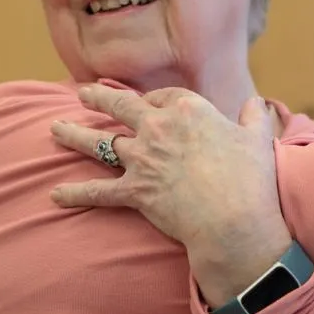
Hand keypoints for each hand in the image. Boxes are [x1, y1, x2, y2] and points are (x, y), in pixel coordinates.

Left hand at [49, 84, 290, 304]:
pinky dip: (75, 193)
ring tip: (55, 128)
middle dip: (100, 99)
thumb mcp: (258, 139)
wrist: (233, 219)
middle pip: (121, 107)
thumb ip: (254, 117)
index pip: (162, 96)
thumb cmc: (250, 178)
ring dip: (75, 135)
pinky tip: (55, 195)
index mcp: (187, 110)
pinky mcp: (134, 191)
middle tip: (83, 94)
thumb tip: (257, 103)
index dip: (154, 99)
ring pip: (100, 143)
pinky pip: (98, 191)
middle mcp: (158, 128)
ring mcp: (142, 159)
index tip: (149, 102)